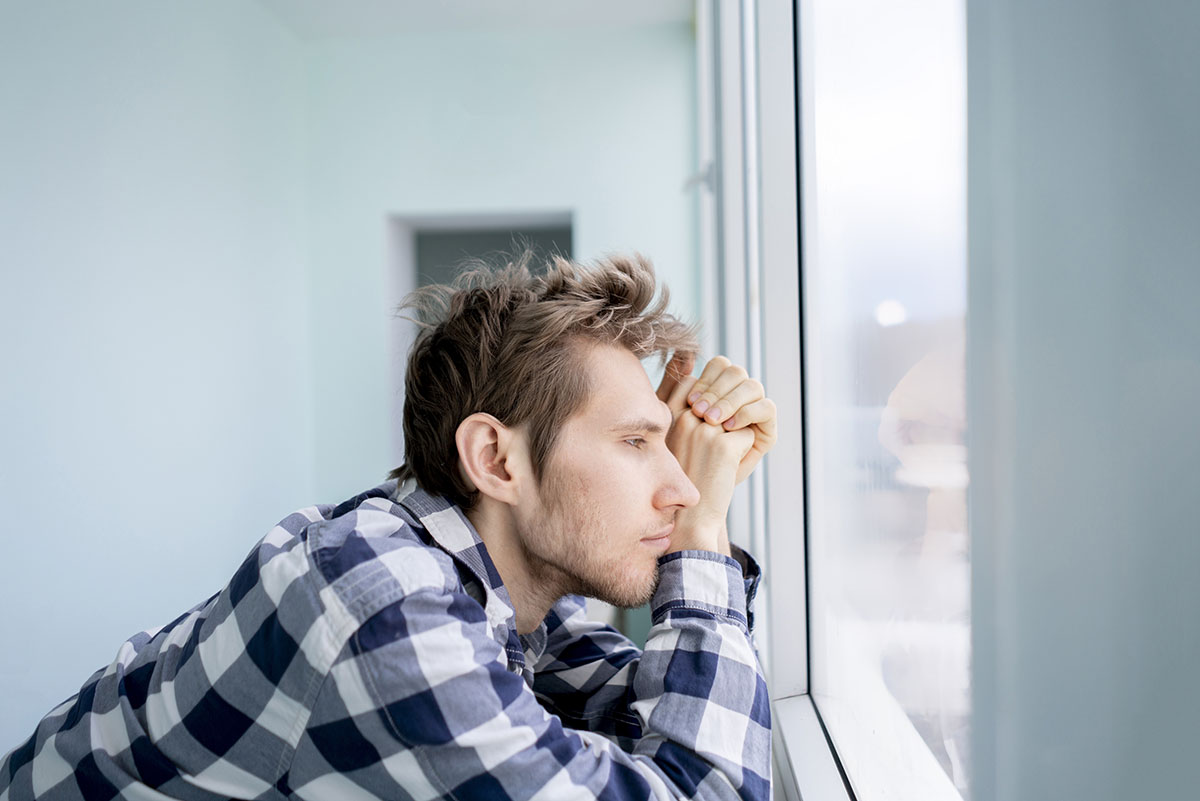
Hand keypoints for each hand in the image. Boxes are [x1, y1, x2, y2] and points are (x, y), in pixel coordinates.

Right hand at [654, 353, 754, 553]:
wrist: (688, 519)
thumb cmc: (685, 477)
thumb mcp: (677, 435)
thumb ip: (682, 401)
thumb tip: (692, 362)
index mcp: (666, 412)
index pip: (696, 379)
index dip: (710, 395)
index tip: (708, 420)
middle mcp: (682, 416)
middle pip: (725, 378)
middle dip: (734, 401)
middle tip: (726, 432)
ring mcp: (701, 429)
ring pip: (740, 406)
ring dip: (739, 427)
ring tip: (722, 454)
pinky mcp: (721, 446)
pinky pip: (749, 433)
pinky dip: (745, 451)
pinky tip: (726, 468)